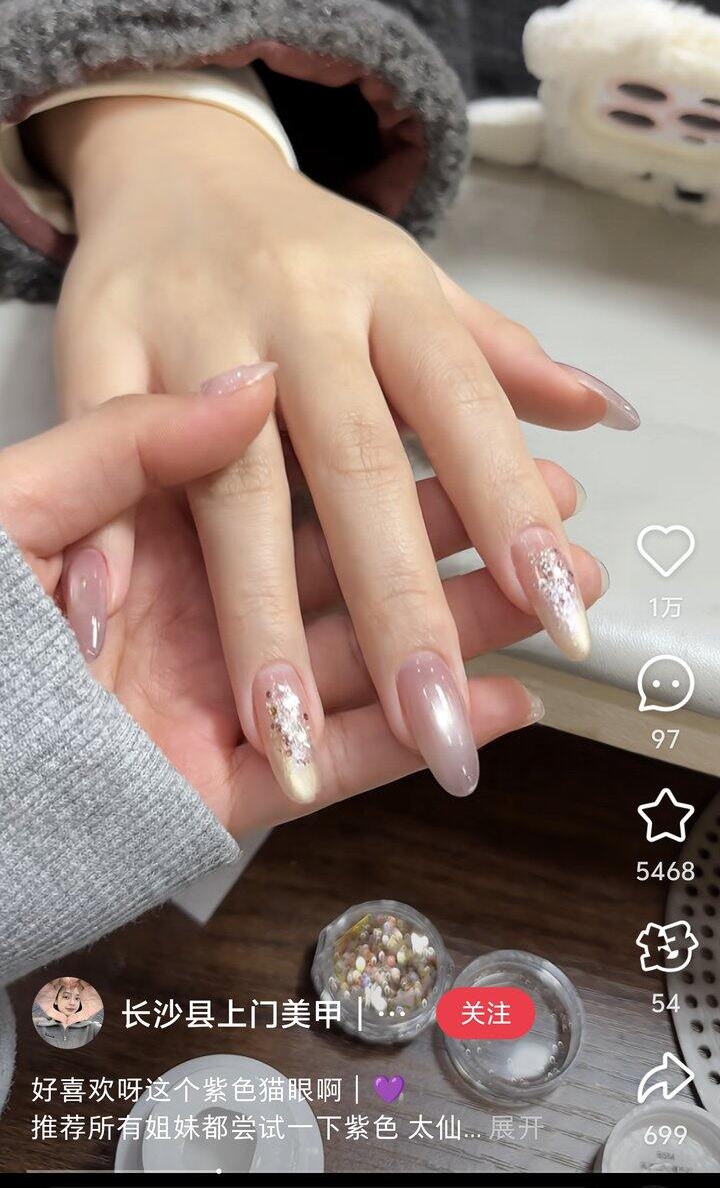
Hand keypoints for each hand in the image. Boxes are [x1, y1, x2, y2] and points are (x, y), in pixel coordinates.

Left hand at [0, 386, 602, 828]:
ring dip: (461, 634)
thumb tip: (245, 403)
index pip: (303, 479)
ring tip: (554, 603)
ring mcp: (211, 691)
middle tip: (555, 519)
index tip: (486, 439)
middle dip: (458, 545)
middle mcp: (200, 599)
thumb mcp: (20, 498)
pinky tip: (499, 705)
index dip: (400, 464)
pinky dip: (412, 739)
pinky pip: (325, 769)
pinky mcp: (210, 784)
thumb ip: (122, 445)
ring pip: (357, 661)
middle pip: (350, 565)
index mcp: (160, 518)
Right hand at [37, 96, 631, 803]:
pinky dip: (109, 536)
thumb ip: (499, 358)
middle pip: (356, 467)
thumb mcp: (412, 288)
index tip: (562, 603)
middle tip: (437, 715)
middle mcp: (298, 307)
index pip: (466, 406)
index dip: (514, 508)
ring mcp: (192, 325)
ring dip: (259, 616)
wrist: (174, 166)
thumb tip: (603, 412)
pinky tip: (117, 624)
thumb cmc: (306, 251)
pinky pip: (102, 450)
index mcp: (390, 292)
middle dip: (400, 604)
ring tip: (290, 729)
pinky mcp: (97, 344)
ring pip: (231, 485)